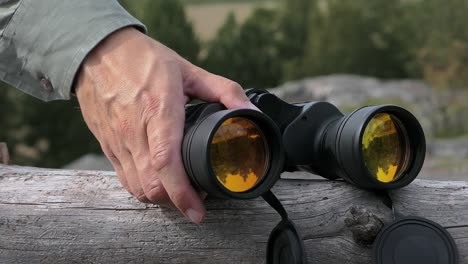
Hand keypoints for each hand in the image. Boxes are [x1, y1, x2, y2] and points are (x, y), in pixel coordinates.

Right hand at [75, 27, 256, 222]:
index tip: (198, 211)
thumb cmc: (143, 59)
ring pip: (137, 188)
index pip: (166, 162)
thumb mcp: (188, 70)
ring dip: (160, 198)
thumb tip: (251, 111)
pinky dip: (143, 188)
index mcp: (158, 110)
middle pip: (151, 185)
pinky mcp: (107, 145)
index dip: (182, 193)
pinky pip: (124, 179)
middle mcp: (134, 130)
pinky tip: (157, 181)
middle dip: (176, 200)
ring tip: (179, 191)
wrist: (98, 52)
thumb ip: (224, 90)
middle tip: (197, 198)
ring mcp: (117, 141)